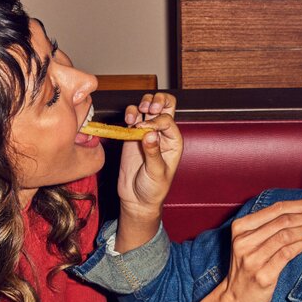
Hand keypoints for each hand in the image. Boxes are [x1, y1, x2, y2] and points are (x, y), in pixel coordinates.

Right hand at [117, 92, 182, 218]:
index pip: (167, 120)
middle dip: (156, 101)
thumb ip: (153, 153)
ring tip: (136, 115)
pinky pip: (132, 116)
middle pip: (164, 104)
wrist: (137, 199)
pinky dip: (130, 113)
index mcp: (174, 141)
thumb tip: (149, 133)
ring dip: (142, 104)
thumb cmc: (153, 189)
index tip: (144, 131)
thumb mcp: (156, 173)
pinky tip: (128, 120)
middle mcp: (162, 134)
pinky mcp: (132, 135)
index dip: (156, 121)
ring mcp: (146, 132)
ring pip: (148, 106)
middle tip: (147, 110)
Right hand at [217, 198, 301, 301]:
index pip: (276, 208)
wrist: (235, 298)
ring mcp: (252, 258)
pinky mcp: (262, 274)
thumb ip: (270, 226)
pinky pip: (287, 254)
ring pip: (286, 235)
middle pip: (283, 220)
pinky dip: (301, 246)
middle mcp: (244, 240)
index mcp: (240, 227)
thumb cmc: (248, 267)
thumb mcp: (251, 242)